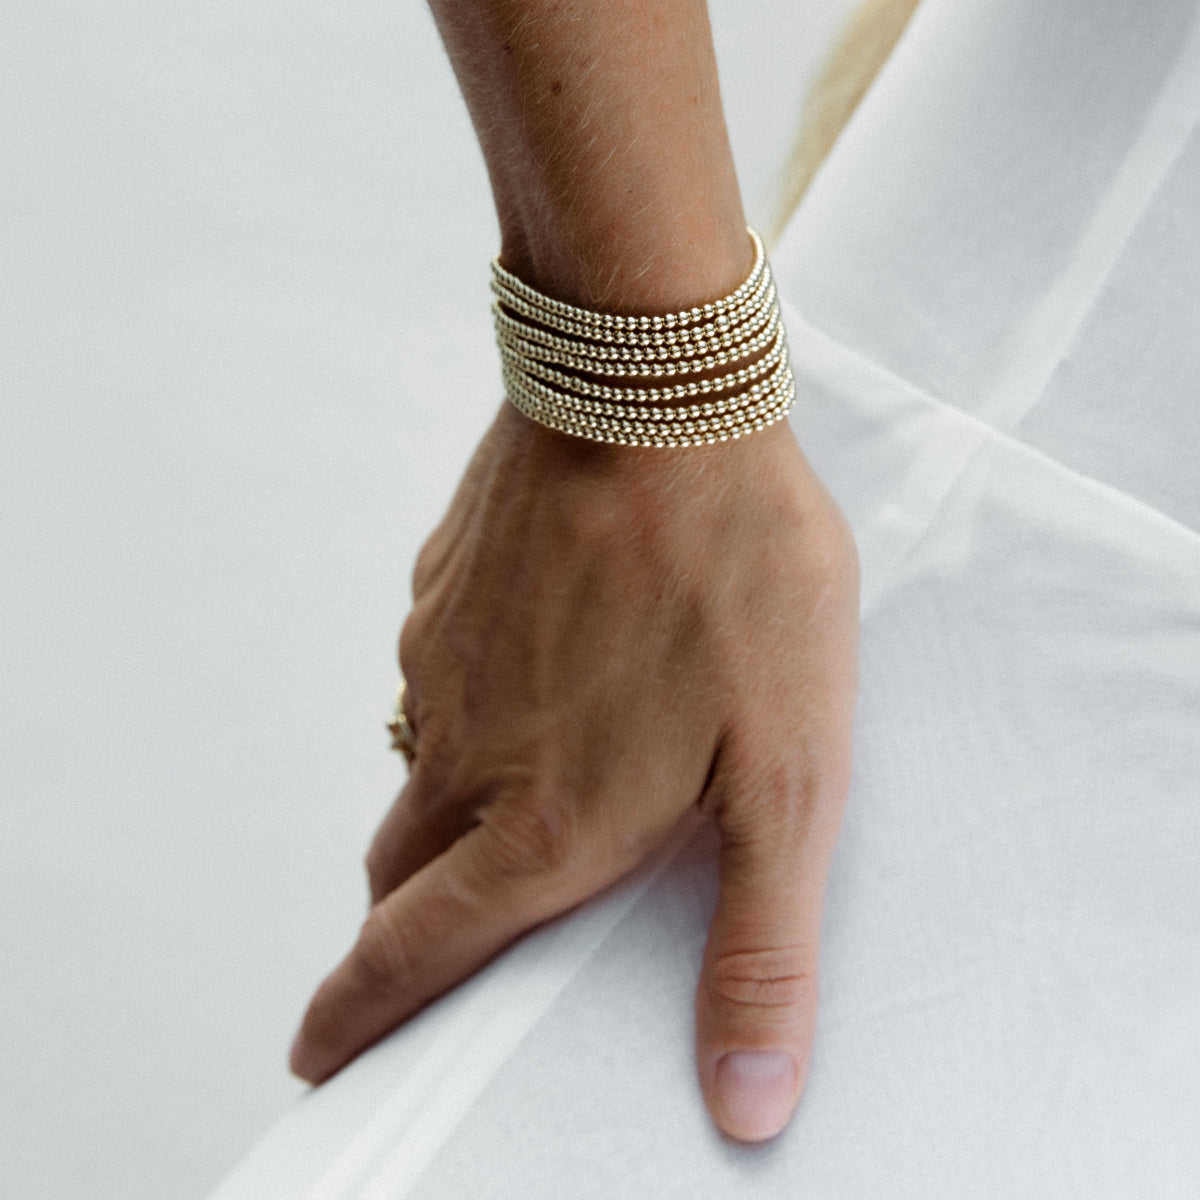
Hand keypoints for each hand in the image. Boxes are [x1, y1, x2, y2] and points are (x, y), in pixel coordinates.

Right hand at [289, 400, 858, 1141]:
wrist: (656, 396)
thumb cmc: (737, 581)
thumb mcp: (787, 779)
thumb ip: (760, 948)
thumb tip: (746, 1104)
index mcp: (543, 824)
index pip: (412, 956)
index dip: (357, 1022)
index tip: (320, 1057)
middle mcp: (468, 754)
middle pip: (402, 872)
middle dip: (405, 926)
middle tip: (432, 942)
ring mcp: (443, 662)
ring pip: (420, 770)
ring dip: (447, 810)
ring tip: (514, 800)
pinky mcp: (444, 590)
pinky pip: (441, 677)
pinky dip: (474, 708)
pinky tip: (543, 670)